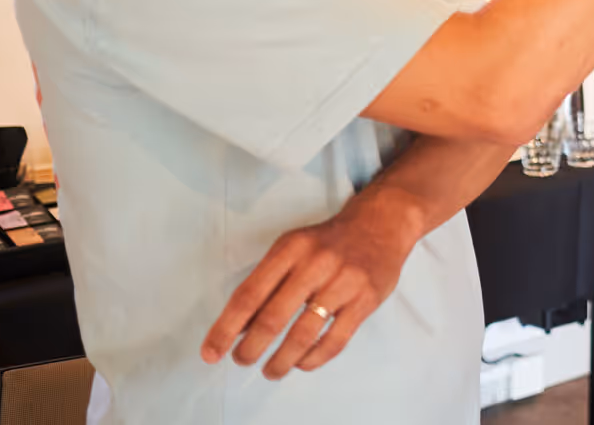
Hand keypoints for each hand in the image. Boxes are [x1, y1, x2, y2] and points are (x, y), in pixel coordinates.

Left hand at [200, 188, 419, 378]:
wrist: (382, 223)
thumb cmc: (328, 241)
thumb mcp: (292, 247)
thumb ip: (267, 282)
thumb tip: (236, 327)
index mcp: (291, 248)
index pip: (249, 294)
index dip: (225, 328)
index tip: (211, 353)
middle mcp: (316, 263)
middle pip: (274, 317)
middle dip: (251, 348)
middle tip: (242, 360)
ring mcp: (345, 281)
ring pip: (304, 333)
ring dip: (281, 360)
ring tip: (270, 371)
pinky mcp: (367, 299)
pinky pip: (336, 339)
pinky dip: (314, 358)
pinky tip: (302, 363)